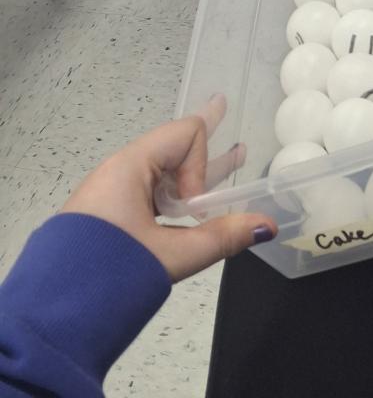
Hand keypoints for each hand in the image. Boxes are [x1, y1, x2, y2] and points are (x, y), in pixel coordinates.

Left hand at [61, 98, 276, 282]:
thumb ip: (222, 237)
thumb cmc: (111, 273)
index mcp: (130, 167)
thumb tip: (266, 225)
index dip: (203, 163)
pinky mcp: (109, 217)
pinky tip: (193, 203)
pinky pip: (150, 193)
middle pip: (173, 148)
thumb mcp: (172, 255)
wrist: (55, 316)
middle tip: (224, 108)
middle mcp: (120, 172)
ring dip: (195, 171)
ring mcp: (112, 195)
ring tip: (232, 156)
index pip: (184, 135)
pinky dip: (175, 194)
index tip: (198, 206)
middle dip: (204, 140)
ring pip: (164, 174)